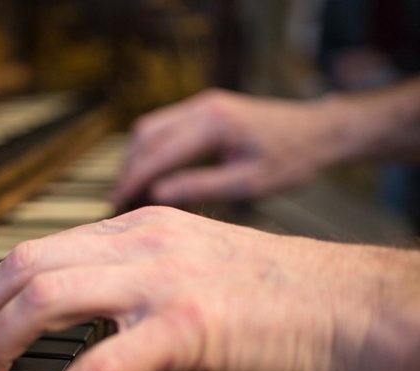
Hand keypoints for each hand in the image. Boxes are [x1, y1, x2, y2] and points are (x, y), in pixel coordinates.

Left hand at [0, 207, 419, 370]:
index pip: (41, 245)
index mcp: (141, 224)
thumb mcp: (196, 264)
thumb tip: (90, 311)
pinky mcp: (184, 328)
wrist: (357, 307)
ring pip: (44, 303)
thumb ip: (139, 278)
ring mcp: (161, 280)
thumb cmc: (284, 296)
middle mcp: (142, 240)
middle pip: (25, 266)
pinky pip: (94, 369)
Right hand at [112, 89, 339, 205]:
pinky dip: (152, 151)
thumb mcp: (249, 182)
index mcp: (214, 123)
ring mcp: (202, 104)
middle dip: (128, 168)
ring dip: (137, 158)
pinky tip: (152, 175)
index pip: (158, 153)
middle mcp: (203, 106)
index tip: (115, 202)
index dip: (133, 179)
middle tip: (118, 200)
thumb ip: (200, 187)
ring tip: (132, 190)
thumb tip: (157, 195)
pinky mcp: (204, 109)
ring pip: (150, 128)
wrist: (320, 132)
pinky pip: (164, 127)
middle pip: (145, 135)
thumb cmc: (293, 160)